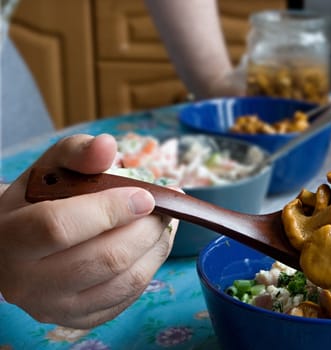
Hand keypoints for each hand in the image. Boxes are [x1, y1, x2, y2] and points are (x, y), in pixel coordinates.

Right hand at [0, 134, 177, 328]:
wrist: (17, 248)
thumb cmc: (36, 203)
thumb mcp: (48, 170)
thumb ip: (76, 153)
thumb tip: (107, 145)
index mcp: (12, 240)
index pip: (61, 227)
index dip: (110, 209)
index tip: (145, 196)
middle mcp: (29, 283)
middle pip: (105, 258)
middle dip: (146, 229)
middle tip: (165, 208)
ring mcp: (56, 307)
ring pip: (124, 281)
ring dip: (156, 248)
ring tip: (163, 223)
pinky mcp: (80, 319)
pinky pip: (128, 297)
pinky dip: (150, 268)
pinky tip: (152, 245)